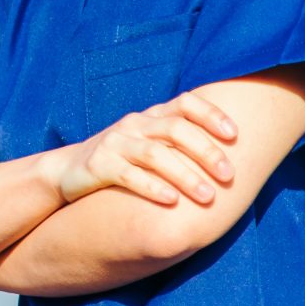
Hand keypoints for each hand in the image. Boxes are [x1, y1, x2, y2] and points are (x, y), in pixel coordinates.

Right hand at [45, 90, 238, 208]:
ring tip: (208, 197)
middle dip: (206, 152)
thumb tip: (233, 153)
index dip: (212, 115)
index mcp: (151, 116)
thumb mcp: (150, 143)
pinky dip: (152, 188)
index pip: (186, 103)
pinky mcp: (99, 165)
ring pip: (155, 154)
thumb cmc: (123, 160)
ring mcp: (115, 143)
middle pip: (176, 129)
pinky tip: (172, 202)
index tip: (235, 136)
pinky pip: (128, 175)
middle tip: (229, 176)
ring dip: (185, 175)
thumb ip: (180, 142)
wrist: (69, 170)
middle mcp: (135, 124)